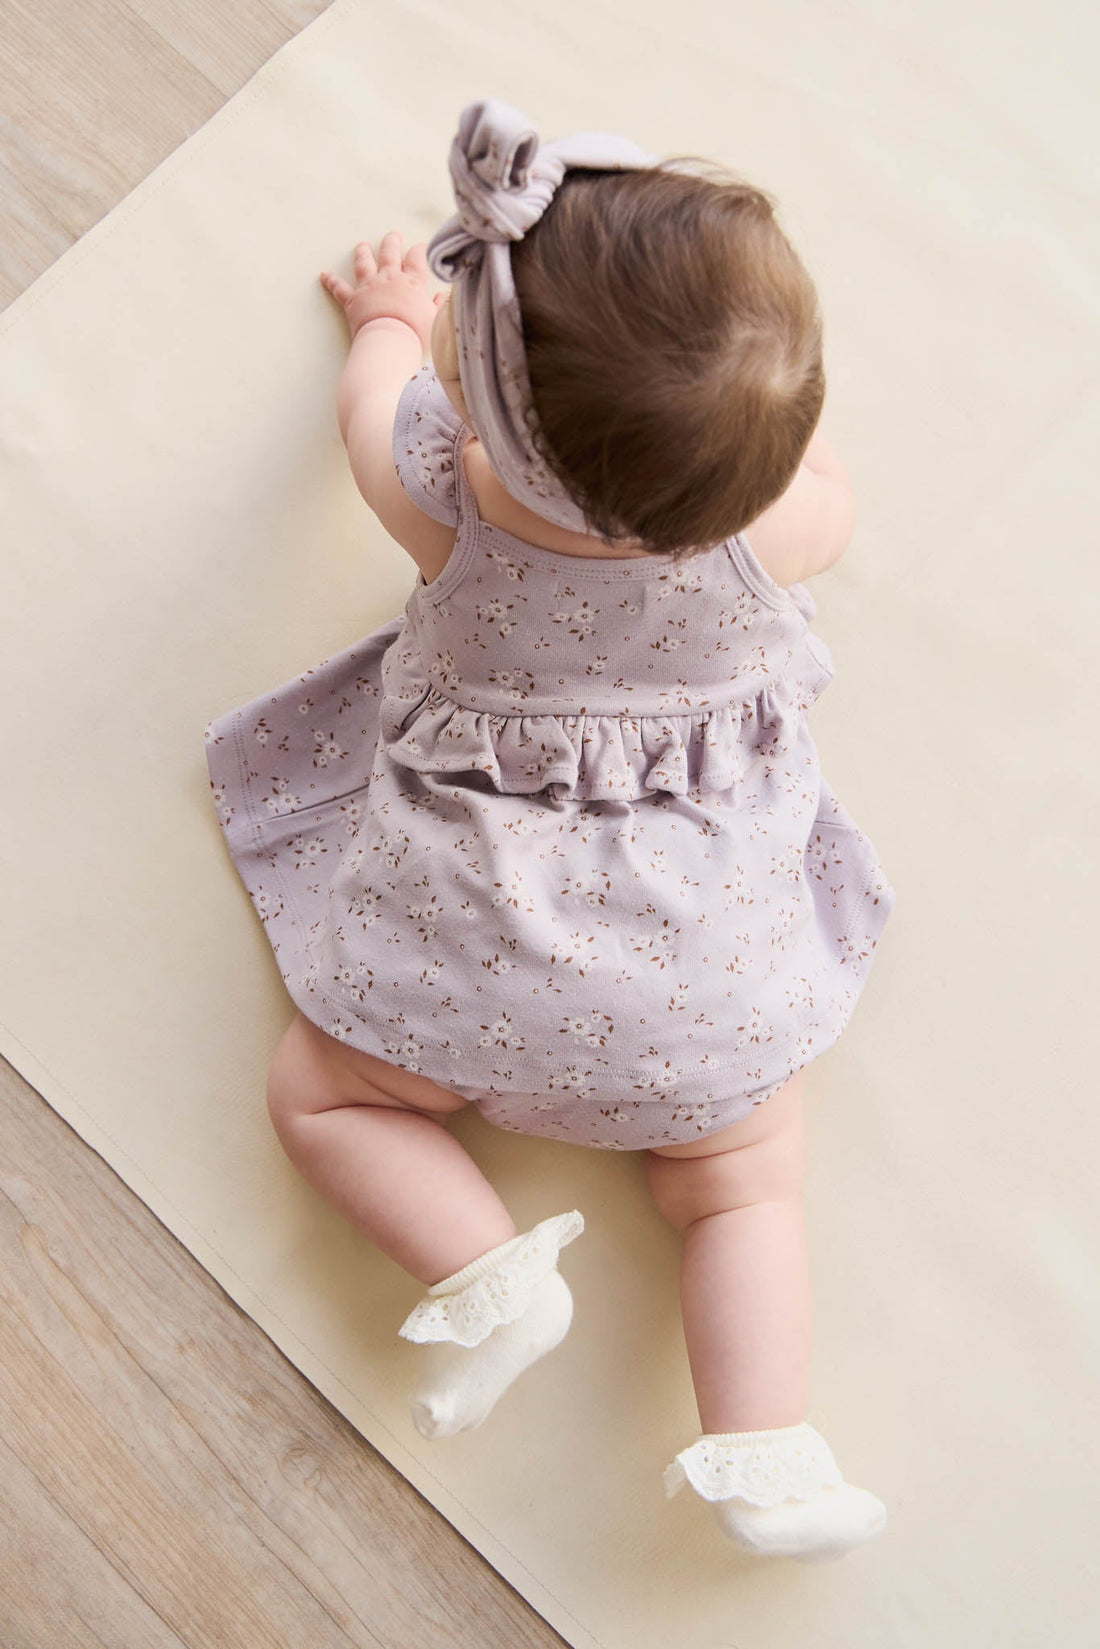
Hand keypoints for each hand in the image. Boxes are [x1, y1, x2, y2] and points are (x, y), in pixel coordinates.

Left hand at [319, 233, 447, 350]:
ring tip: (362, 246)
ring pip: (365, 263)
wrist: (391, 343)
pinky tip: (324, 275)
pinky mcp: (353, 300)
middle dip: (391, 242)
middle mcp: (390, 279)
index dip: (419, 251)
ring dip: (363, 253)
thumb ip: (437, 305)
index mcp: (412, 282)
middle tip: (393, 236)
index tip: (420, 248)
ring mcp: (369, 287)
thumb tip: (441, 297)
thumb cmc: (417, 334)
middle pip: (390, 253)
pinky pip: (340, 288)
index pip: (417, 259)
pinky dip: (331, 281)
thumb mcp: (435, 320)